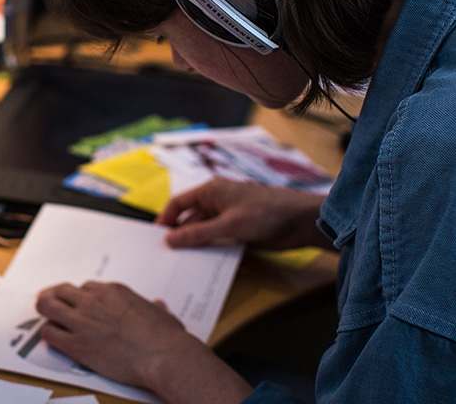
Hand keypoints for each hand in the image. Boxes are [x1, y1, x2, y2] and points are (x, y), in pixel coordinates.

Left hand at [35, 281, 249, 403]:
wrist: (162, 355)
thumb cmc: (165, 337)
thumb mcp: (161, 314)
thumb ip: (154, 308)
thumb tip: (158, 305)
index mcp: (113, 291)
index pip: (85, 287)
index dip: (80, 297)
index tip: (81, 306)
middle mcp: (94, 301)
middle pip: (61, 290)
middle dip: (55, 297)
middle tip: (52, 304)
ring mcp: (83, 321)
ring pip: (47, 306)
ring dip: (44, 311)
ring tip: (45, 318)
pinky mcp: (76, 344)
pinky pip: (49, 333)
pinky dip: (48, 335)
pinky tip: (53, 339)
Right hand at [157, 178, 329, 249]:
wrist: (300, 221)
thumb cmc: (266, 213)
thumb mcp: (229, 225)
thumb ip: (199, 233)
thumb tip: (170, 239)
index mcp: (211, 191)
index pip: (179, 203)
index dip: (165, 219)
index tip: (155, 238)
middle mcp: (216, 202)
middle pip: (190, 219)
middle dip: (180, 236)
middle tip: (166, 257)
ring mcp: (228, 217)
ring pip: (203, 232)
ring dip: (195, 245)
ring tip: (182, 264)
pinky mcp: (238, 231)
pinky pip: (217, 241)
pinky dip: (210, 250)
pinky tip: (204, 265)